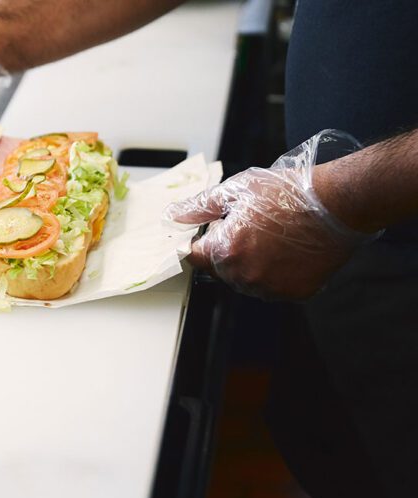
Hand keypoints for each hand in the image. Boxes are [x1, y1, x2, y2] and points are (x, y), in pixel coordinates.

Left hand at [163, 159, 378, 299]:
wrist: (338, 204)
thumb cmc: (288, 193)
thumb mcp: (236, 191)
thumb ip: (199, 207)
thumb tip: (172, 216)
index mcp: (226, 251)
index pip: (195, 255)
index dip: (203, 239)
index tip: (215, 228)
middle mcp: (245, 276)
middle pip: (220, 268)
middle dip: (227, 249)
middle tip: (251, 224)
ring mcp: (271, 288)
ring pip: (246, 280)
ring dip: (250, 263)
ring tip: (272, 236)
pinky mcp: (295, 293)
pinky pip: (273, 286)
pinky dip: (275, 272)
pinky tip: (288, 250)